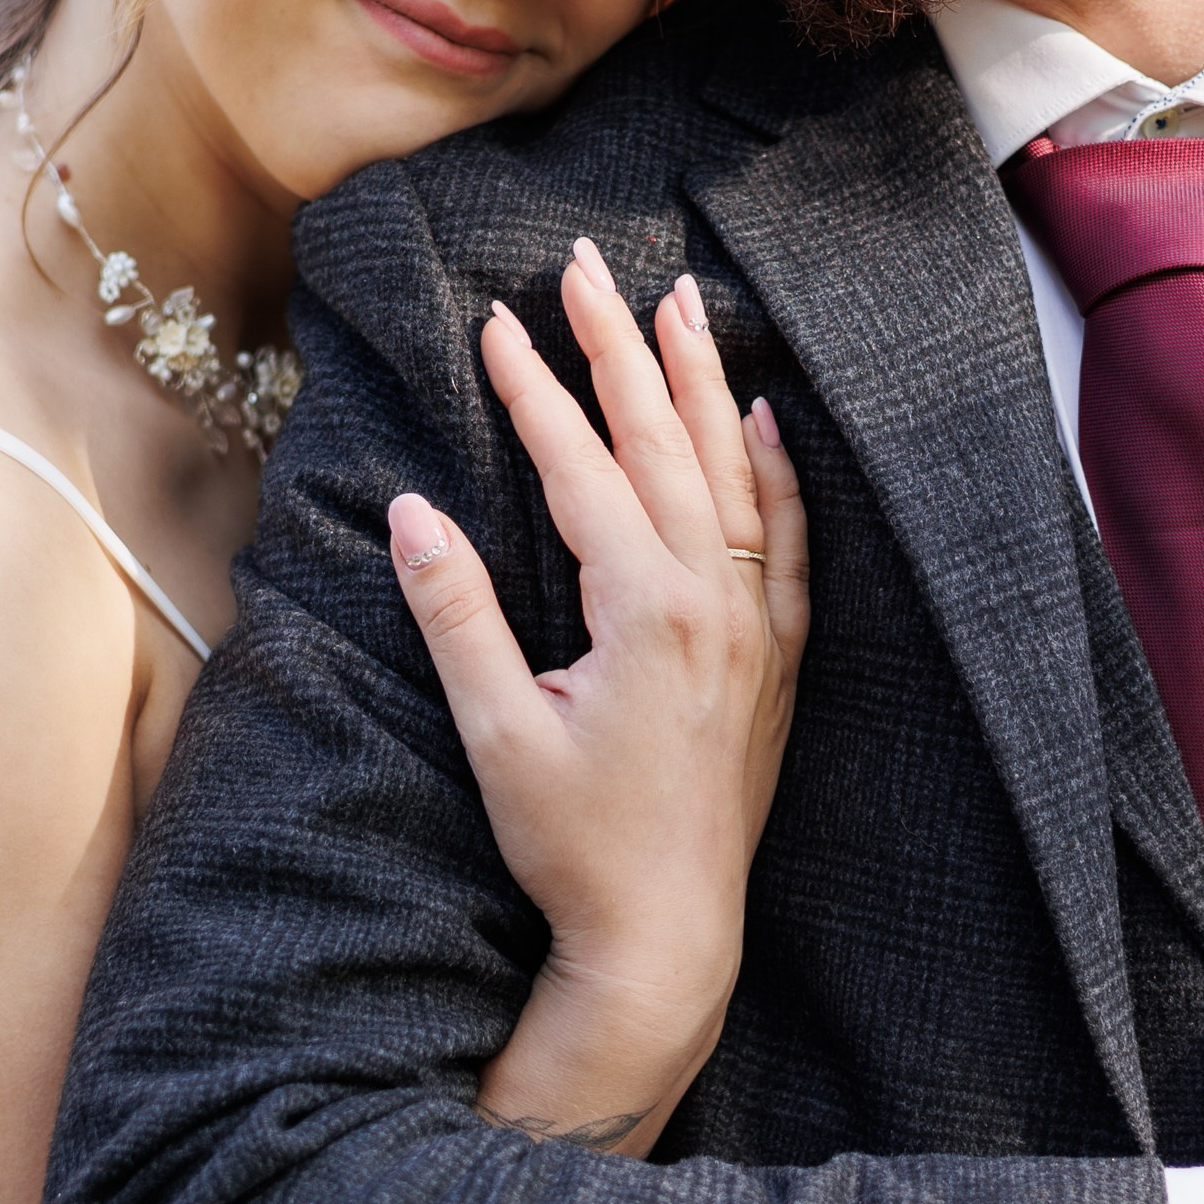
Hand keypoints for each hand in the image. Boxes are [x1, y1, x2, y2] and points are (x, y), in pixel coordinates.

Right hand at [386, 238, 807, 1153]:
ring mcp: (758, 630)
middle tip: (589, 267)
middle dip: (621, 348)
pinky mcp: (777, 662)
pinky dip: (779, 472)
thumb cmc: (574, 848)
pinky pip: (792, 542)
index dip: (536, 390)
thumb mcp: (499, 734)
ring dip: (700, 383)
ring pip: (735, 474)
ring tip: (679, 303)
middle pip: (665, 444)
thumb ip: (459, 615)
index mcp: (648, 611)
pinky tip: (765, 419)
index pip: (584, 468)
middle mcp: (718, 604)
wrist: (666, 936)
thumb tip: (411, 510)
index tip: (498, 320)